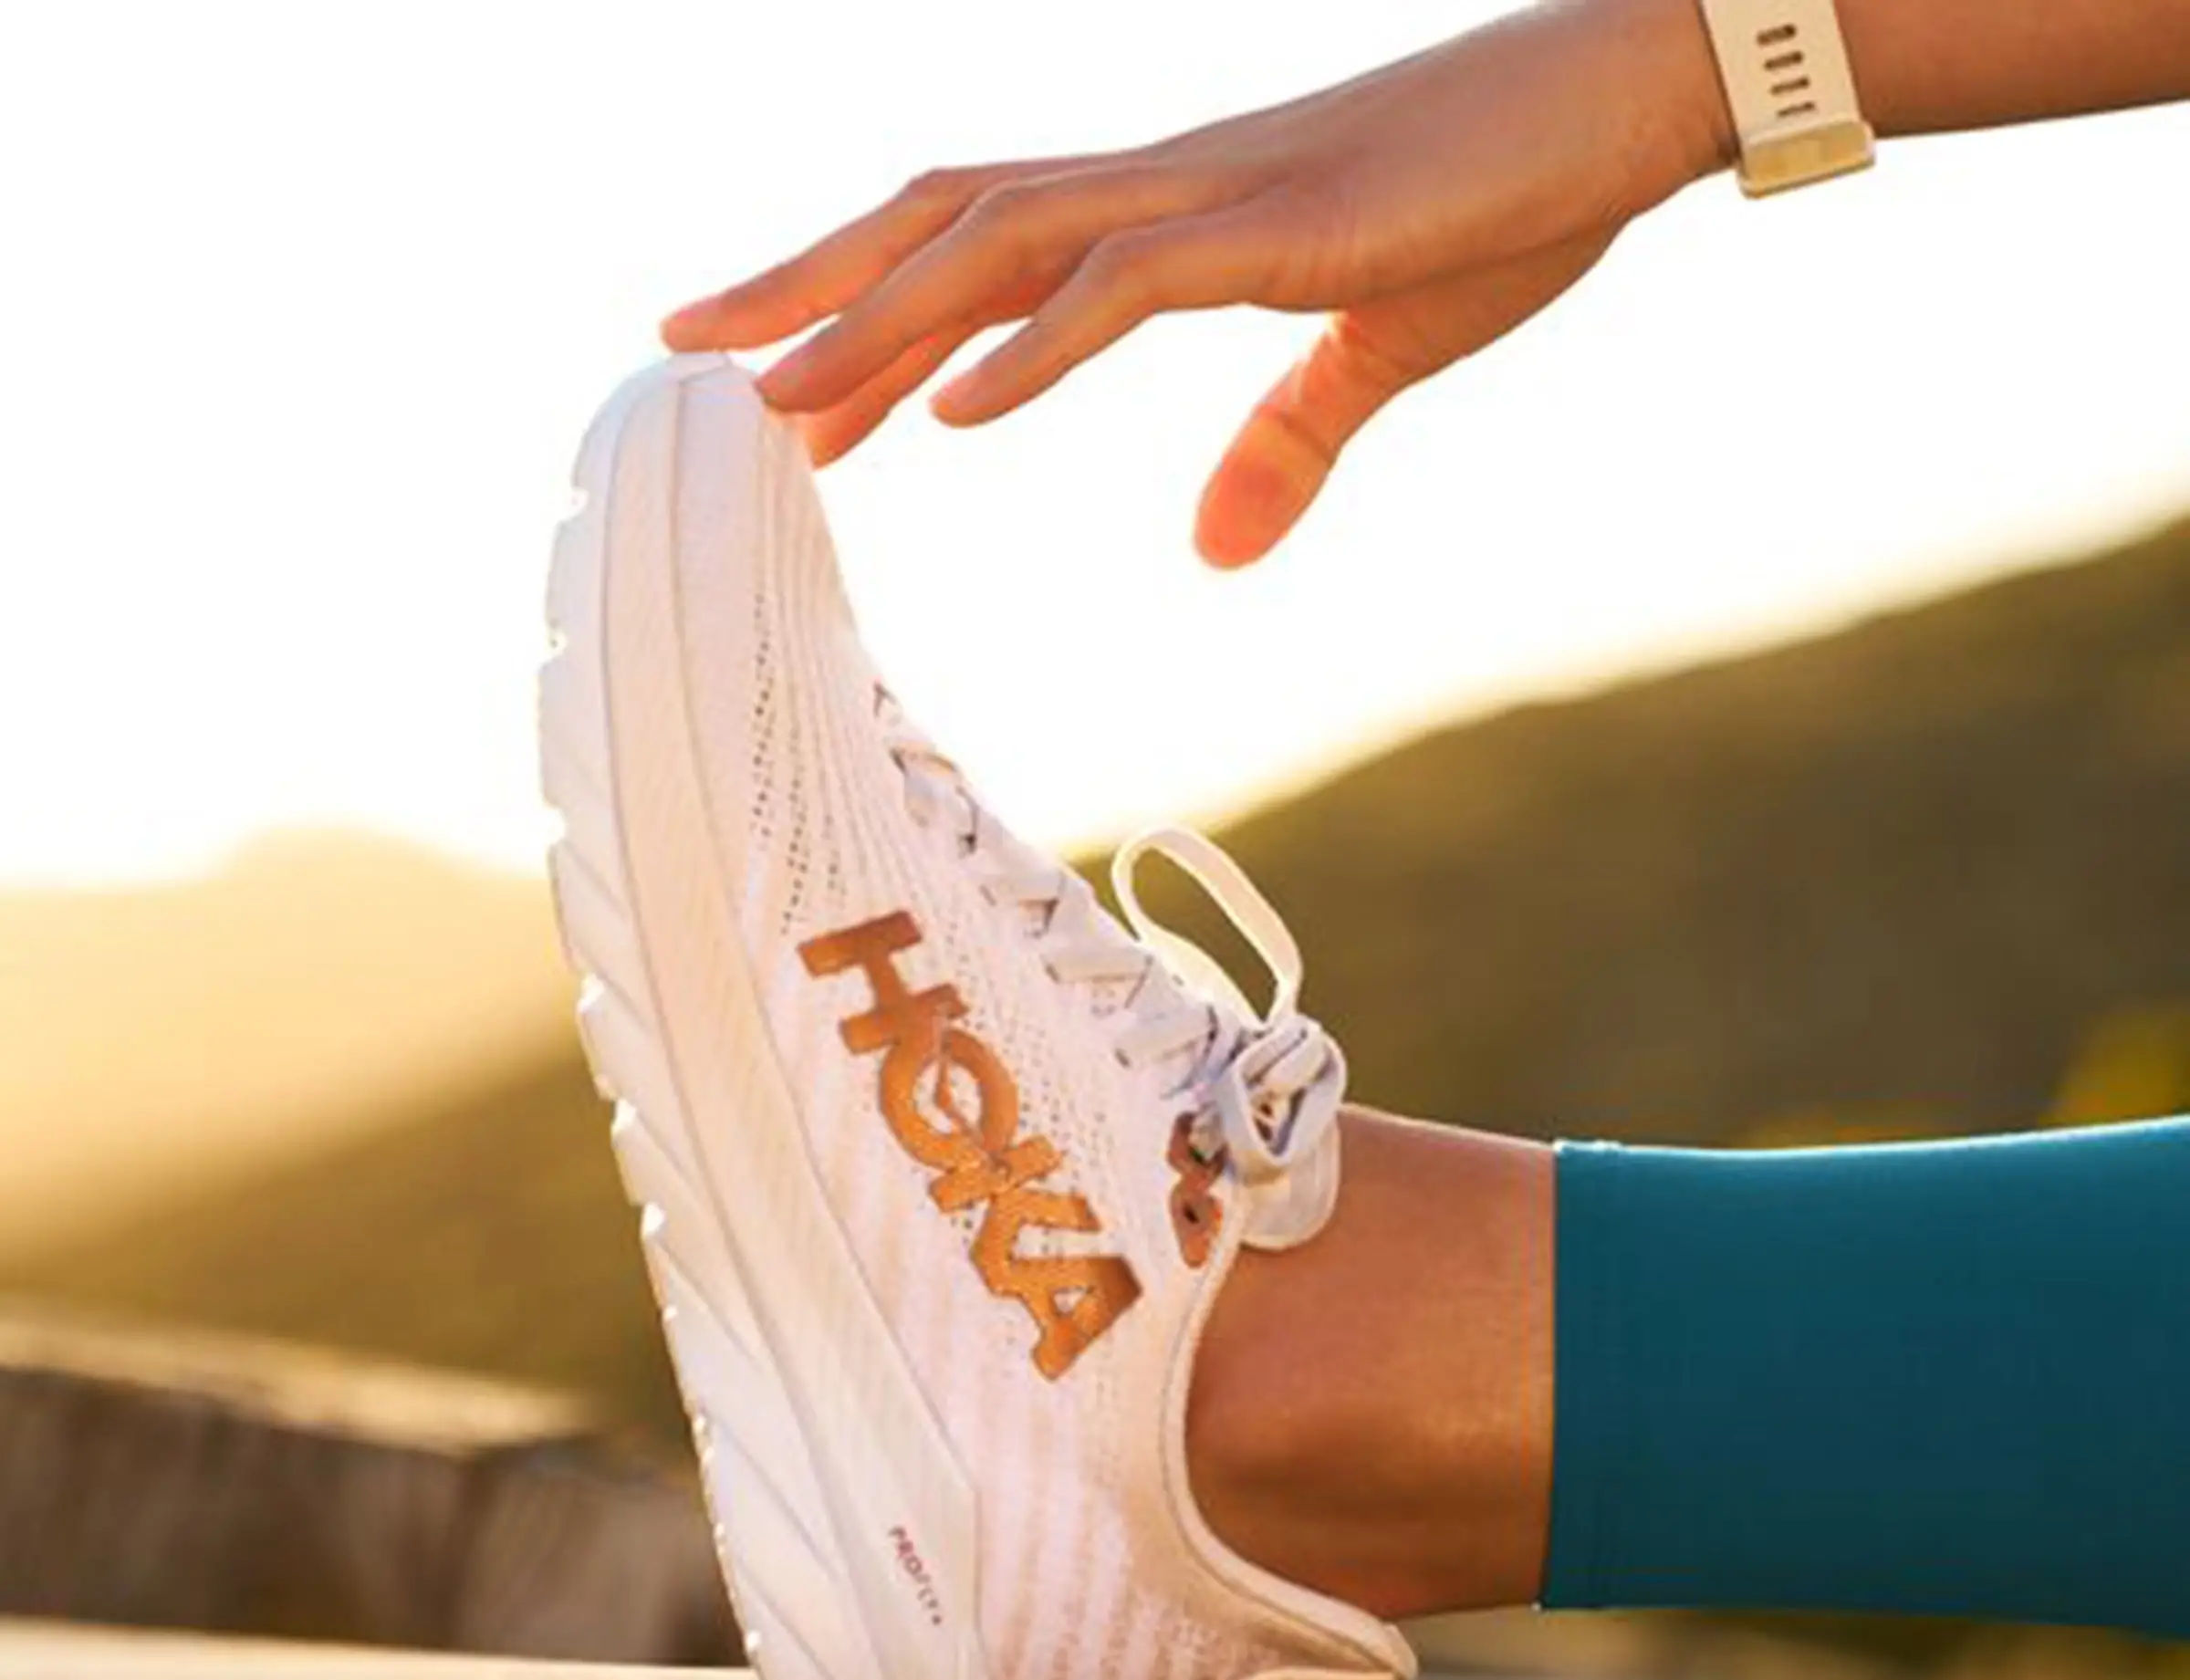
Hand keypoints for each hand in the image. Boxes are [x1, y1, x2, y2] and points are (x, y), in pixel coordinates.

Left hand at [665, 0, 1729, 565]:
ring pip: (1003, 243)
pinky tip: (959, 413)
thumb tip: (1210, 551)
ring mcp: (1219, 196)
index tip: (774, 375)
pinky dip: (1038, 345)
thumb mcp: (1378, 353)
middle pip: (942, 222)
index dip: (865, 303)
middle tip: (688, 360)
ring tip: (777, 399)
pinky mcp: (1288, 225)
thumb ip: (1284, 447)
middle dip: (809, 291)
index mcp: (1174, 216)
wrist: (1631, 91)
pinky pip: (1134, 284)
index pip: (979, 245)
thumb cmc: (1510, 204)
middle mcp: (1165, 188)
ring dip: (882, 322)